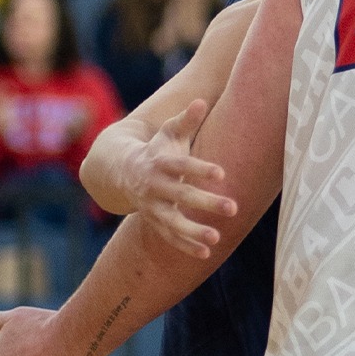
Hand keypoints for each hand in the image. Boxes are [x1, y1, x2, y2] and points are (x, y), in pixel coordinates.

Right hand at [122, 100, 236, 257]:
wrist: (121, 171)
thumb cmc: (157, 148)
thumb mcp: (168, 131)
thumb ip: (186, 120)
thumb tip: (201, 101)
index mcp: (160, 162)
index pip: (181, 166)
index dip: (200, 169)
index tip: (221, 173)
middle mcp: (154, 186)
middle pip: (181, 195)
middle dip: (205, 202)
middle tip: (233, 207)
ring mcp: (152, 206)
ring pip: (172, 221)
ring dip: (193, 231)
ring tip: (217, 238)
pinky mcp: (154, 221)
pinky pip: (168, 237)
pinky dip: (185, 246)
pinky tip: (206, 254)